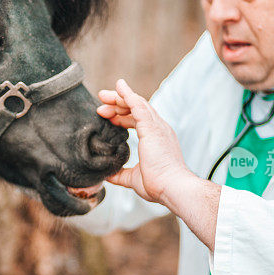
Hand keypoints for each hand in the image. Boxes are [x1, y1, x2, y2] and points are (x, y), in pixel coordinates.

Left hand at [97, 79, 190, 203]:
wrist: (172, 188)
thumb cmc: (158, 185)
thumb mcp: (133, 178)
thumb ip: (120, 174)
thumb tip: (107, 174)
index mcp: (156, 138)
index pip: (138, 119)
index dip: (121, 117)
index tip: (106, 117)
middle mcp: (159, 128)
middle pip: (137, 108)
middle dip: (118, 103)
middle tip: (101, 101)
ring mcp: (157, 126)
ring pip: (136, 104)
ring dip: (118, 98)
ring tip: (103, 96)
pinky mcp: (152, 127)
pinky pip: (138, 105)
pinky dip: (128, 95)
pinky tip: (119, 87)